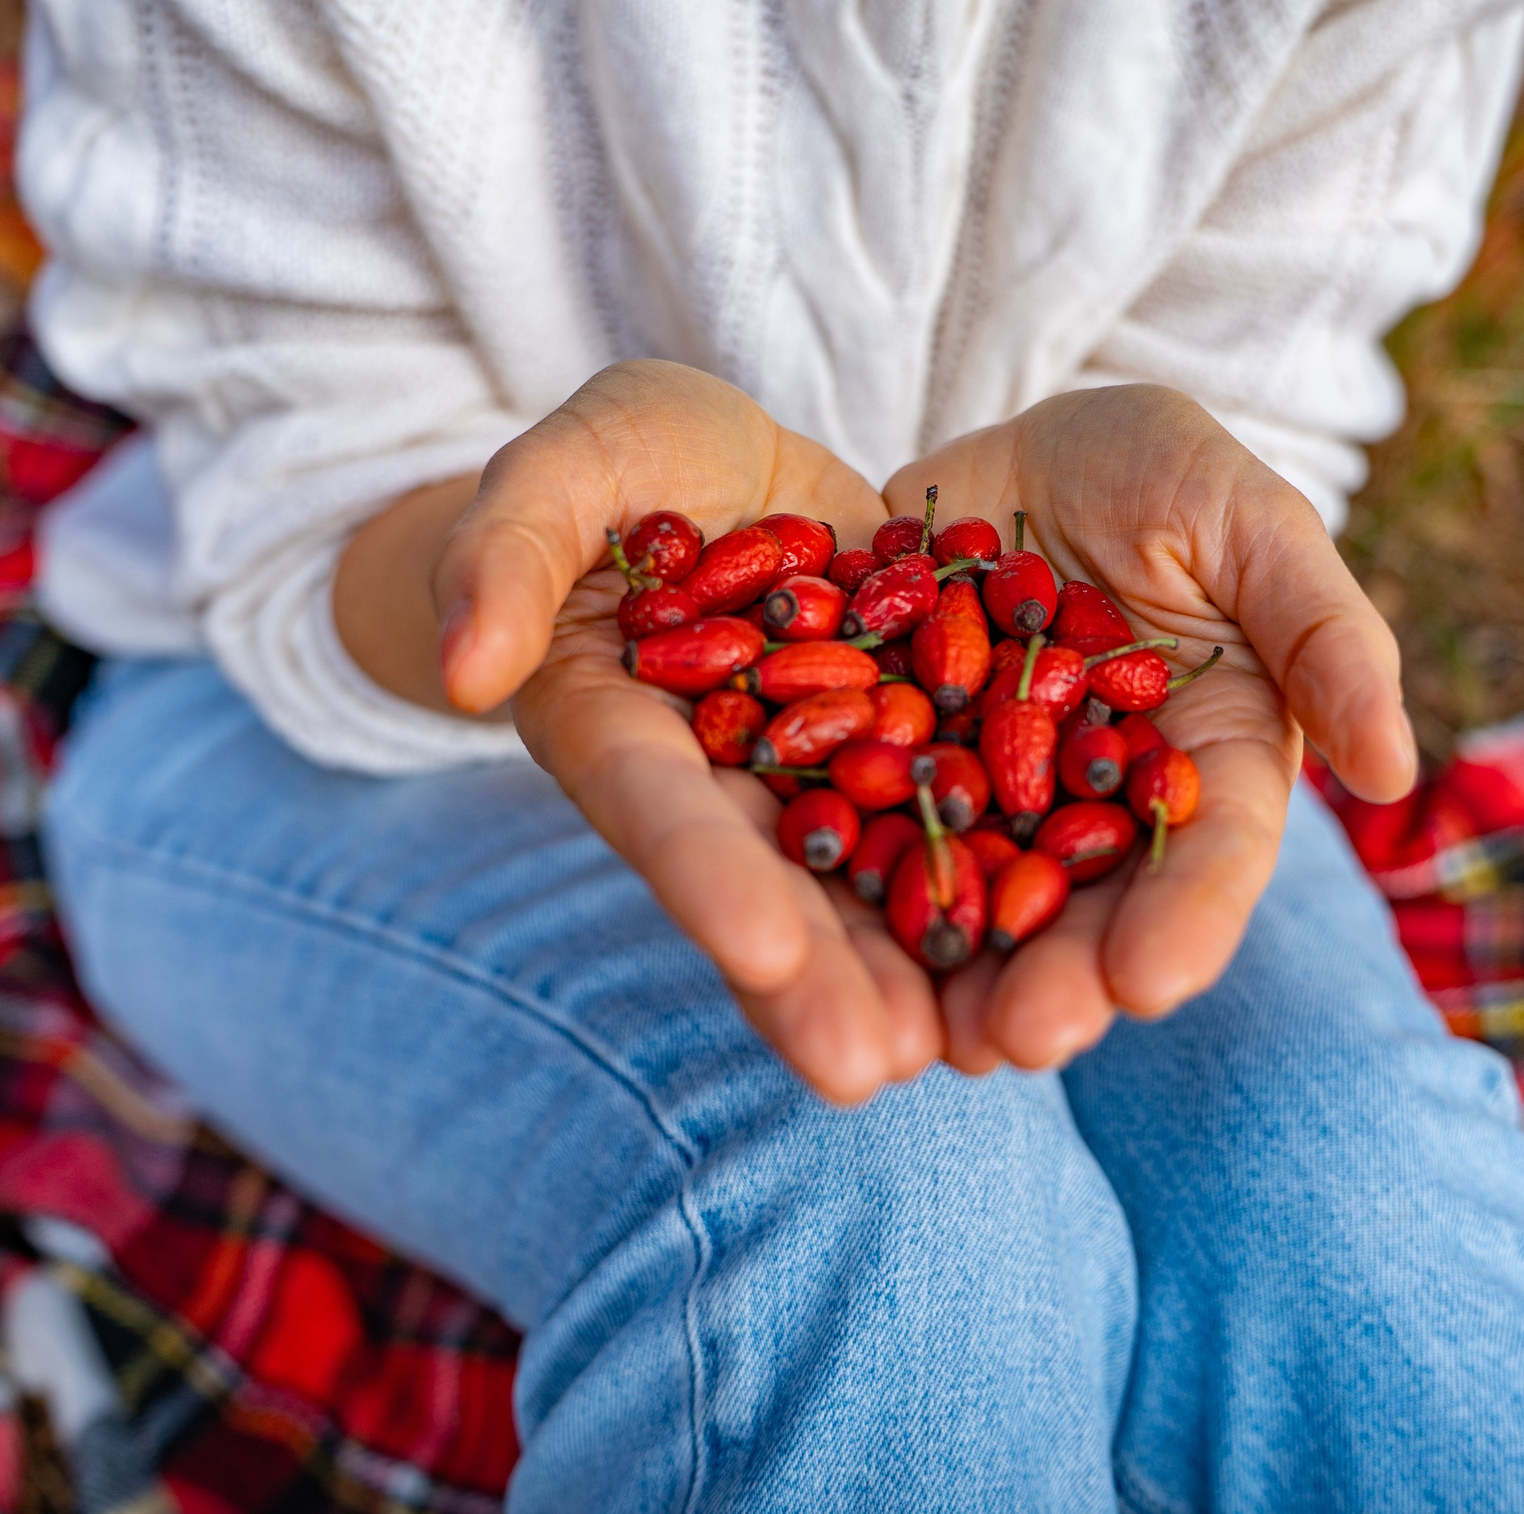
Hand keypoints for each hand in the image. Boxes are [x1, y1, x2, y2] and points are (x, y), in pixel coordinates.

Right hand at [425, 362, 940, 1104]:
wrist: (741, 465)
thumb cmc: (629, 456)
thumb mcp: (570, 463)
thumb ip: (505, 550)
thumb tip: (462, 669)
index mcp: (618, 728)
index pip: (654, 809)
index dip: (702, 879)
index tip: (758, 953)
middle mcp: (722, 785)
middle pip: (765, 887)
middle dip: (817, 982)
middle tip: (874, 1068)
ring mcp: (819, 781)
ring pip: (866, 886)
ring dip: (916, 970)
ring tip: (983, 1049)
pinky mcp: (910, 755)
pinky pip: (954, 822)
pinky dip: (1000, 881)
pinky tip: (1061, 951)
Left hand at [883, 385, 1415, 1073]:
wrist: (1014, 445)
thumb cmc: (1163, 470)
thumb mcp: (1254, 522)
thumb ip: (1324, 634)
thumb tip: (1393, 767)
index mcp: (1208, 762)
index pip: (1212, 854)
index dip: (1186, 921)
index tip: (1153, 982)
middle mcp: (1099, 805)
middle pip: (1087, 906)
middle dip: (1055, 978)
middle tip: (1017, 1040)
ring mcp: (990, 795)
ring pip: (975, 896)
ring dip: (952, 971)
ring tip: (926, 1035)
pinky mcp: (890, 766)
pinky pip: (865, 831)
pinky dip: (847, 889)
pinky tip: (818, 941)